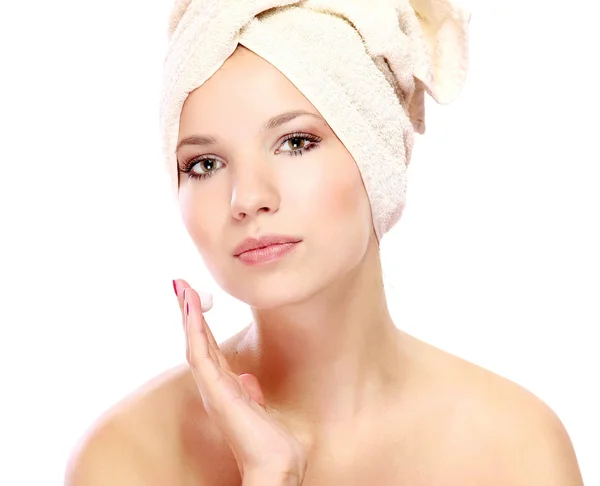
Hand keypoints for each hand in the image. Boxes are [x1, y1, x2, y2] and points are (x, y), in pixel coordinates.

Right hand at [172, 279, 307, 483]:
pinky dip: (194, 329)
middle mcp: (214, 387)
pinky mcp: (216, 390)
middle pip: (197, 342)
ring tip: (183, 289)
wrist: (276, 464)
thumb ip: (251, 394)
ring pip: (195, 343)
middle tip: (181, 285)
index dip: (201, 325)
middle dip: (189, 313)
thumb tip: (248, 379)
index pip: (209, 350)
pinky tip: (192, 309)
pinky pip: (199, 353)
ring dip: (189, 315)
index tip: (195, 301)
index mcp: (224, 389)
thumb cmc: (271, 442)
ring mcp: (213, 388)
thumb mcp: (262, 409)